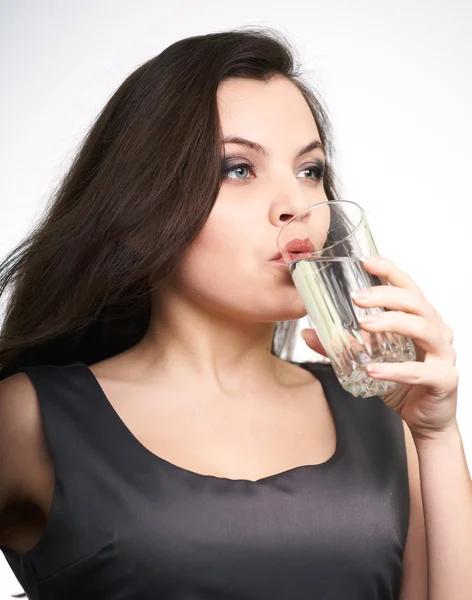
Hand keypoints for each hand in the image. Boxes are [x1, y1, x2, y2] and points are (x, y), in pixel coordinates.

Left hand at [300, 256, 458, 442]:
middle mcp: (437, 332)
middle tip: (356, 297)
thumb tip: (308, 333)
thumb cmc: (402, 383)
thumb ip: (343, 346)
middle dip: (386, 295)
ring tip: (363, 325)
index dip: (390, 271)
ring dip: (391, 323)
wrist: (426, 420)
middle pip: (417, 303)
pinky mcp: (443, 380)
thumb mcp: (370, 359)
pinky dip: (395, 370)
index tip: (366, 262)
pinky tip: (372, 368)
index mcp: (421, 320)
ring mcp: (444, 355)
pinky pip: (420, 372)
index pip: (409, 287)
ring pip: (423, 329)